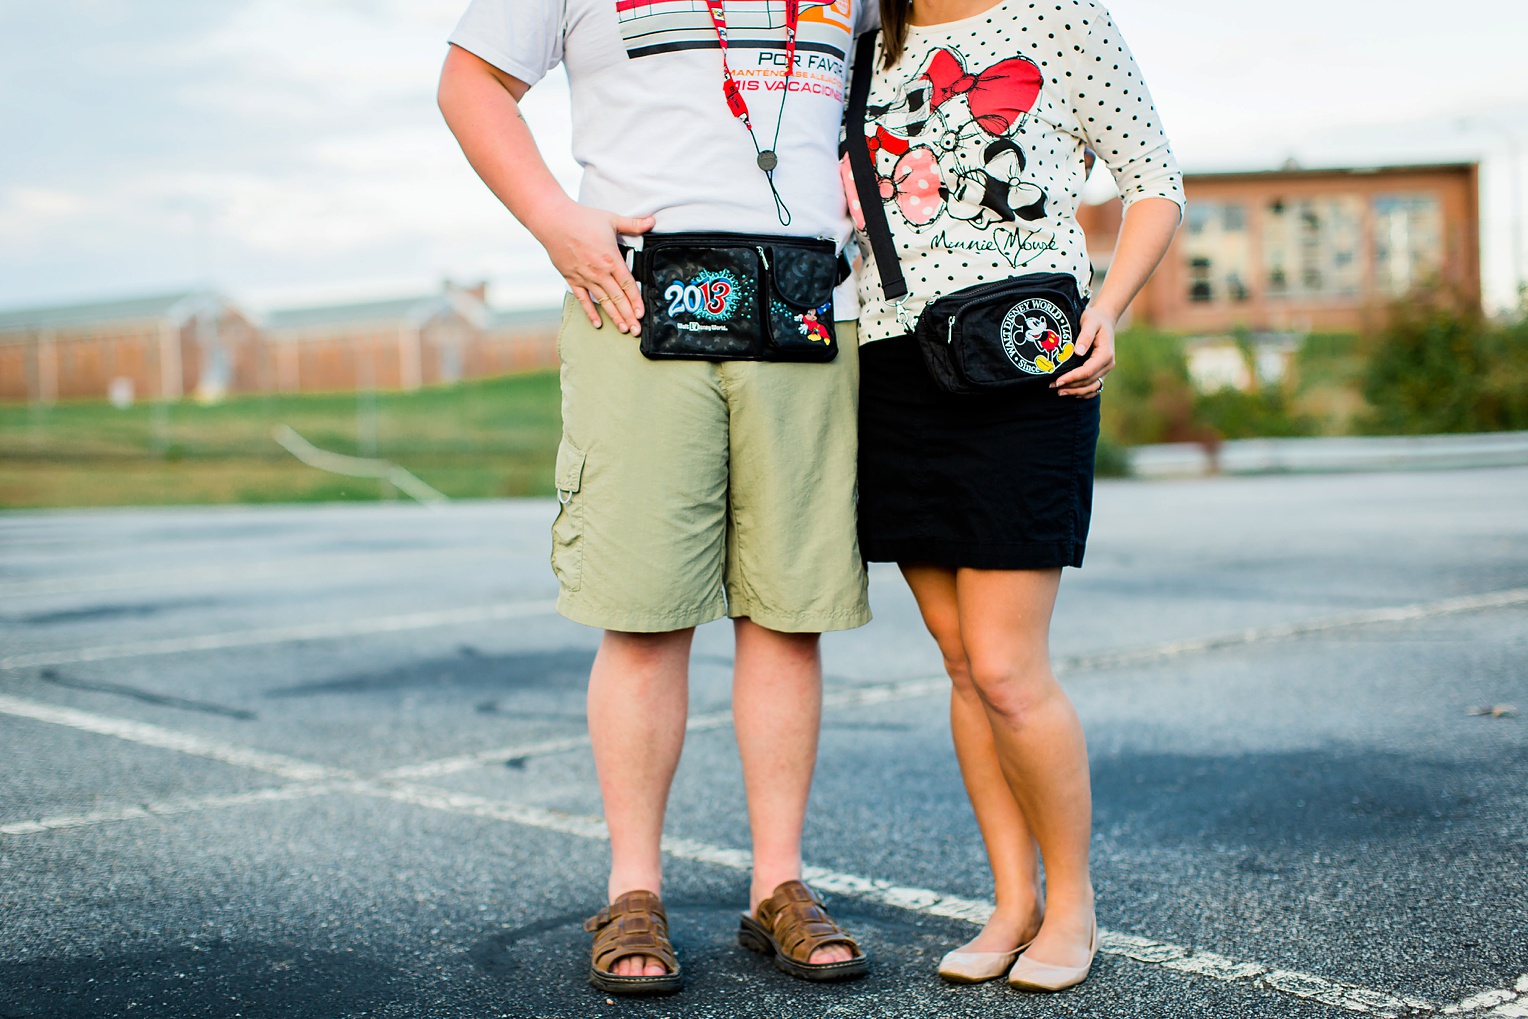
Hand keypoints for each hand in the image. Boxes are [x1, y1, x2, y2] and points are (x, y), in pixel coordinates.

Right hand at [531, 200, 654, 334]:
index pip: (628, 284)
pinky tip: (597, 323)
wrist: (554, 221)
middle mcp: (600, 272)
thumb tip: (652, 220)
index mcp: (611, 259)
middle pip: (618, 298)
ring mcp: (585, 277)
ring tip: (624, 329)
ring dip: (614, 317)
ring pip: (603, 302)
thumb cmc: (582, 219)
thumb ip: (634, 224)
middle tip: (637, 330)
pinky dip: (590, 312)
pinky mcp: (572, 279)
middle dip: (628, 315)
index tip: (642, 313)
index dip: (636, 300)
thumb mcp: (612, 219)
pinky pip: (583, 299)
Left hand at [1052, 306, 1115, 398]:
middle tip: (1052, 386)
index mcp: (1105, 354)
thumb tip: (1078, 352)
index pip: (1087, 371)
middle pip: (1088, 382)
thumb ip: (1085, 336)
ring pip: (1092, 387)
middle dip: (1070, 386)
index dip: (1072, 378)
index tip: (1057, 381)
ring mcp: (1105, 369)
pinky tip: (1072, 393)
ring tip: (1059, 392)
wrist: (1104, 319)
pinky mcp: (1102, 371)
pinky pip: (1095, 387)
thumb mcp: (1089, 322)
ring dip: (1076, 391)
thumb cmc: (1095, 319)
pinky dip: (1084, 393)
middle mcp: (1108, 364)